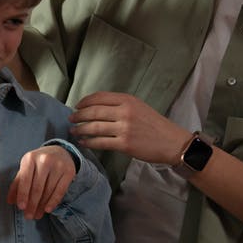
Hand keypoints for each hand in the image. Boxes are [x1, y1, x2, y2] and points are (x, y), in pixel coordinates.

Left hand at [8, 146, 75, 218]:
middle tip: (29, 216)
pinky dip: (53, 201)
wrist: (59, 152)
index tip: (21, 207)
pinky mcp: (69, 172)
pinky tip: (48, 209)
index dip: (23, 194)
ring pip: (49, 190)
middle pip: (37, 187)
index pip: (25, 179)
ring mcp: (58, 165)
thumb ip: (18, 183)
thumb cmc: (38, 163)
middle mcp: (44, 160)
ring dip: (42, 205)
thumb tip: (10, 201)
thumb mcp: (27, 168)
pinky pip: (60, 190)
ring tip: (37, 215)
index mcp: (30, 158)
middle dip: (32, 204)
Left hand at [69, 91, 191, 164]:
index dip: (85, 101)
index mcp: (128, 100)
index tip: (77, 106)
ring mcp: (124, 128)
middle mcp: (125, 112)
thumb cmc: (155, 125)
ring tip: (74, 131)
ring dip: (80, 129)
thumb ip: (120, 105)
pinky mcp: (124, 144)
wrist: (172, 142)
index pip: (99, 97)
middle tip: (71, 119)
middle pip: (93, 111)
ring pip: (94, 127)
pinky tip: (83, 142)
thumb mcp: (139, 107)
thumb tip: (96, 109)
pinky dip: (89, 142)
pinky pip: (100, 142)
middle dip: (78, 115)